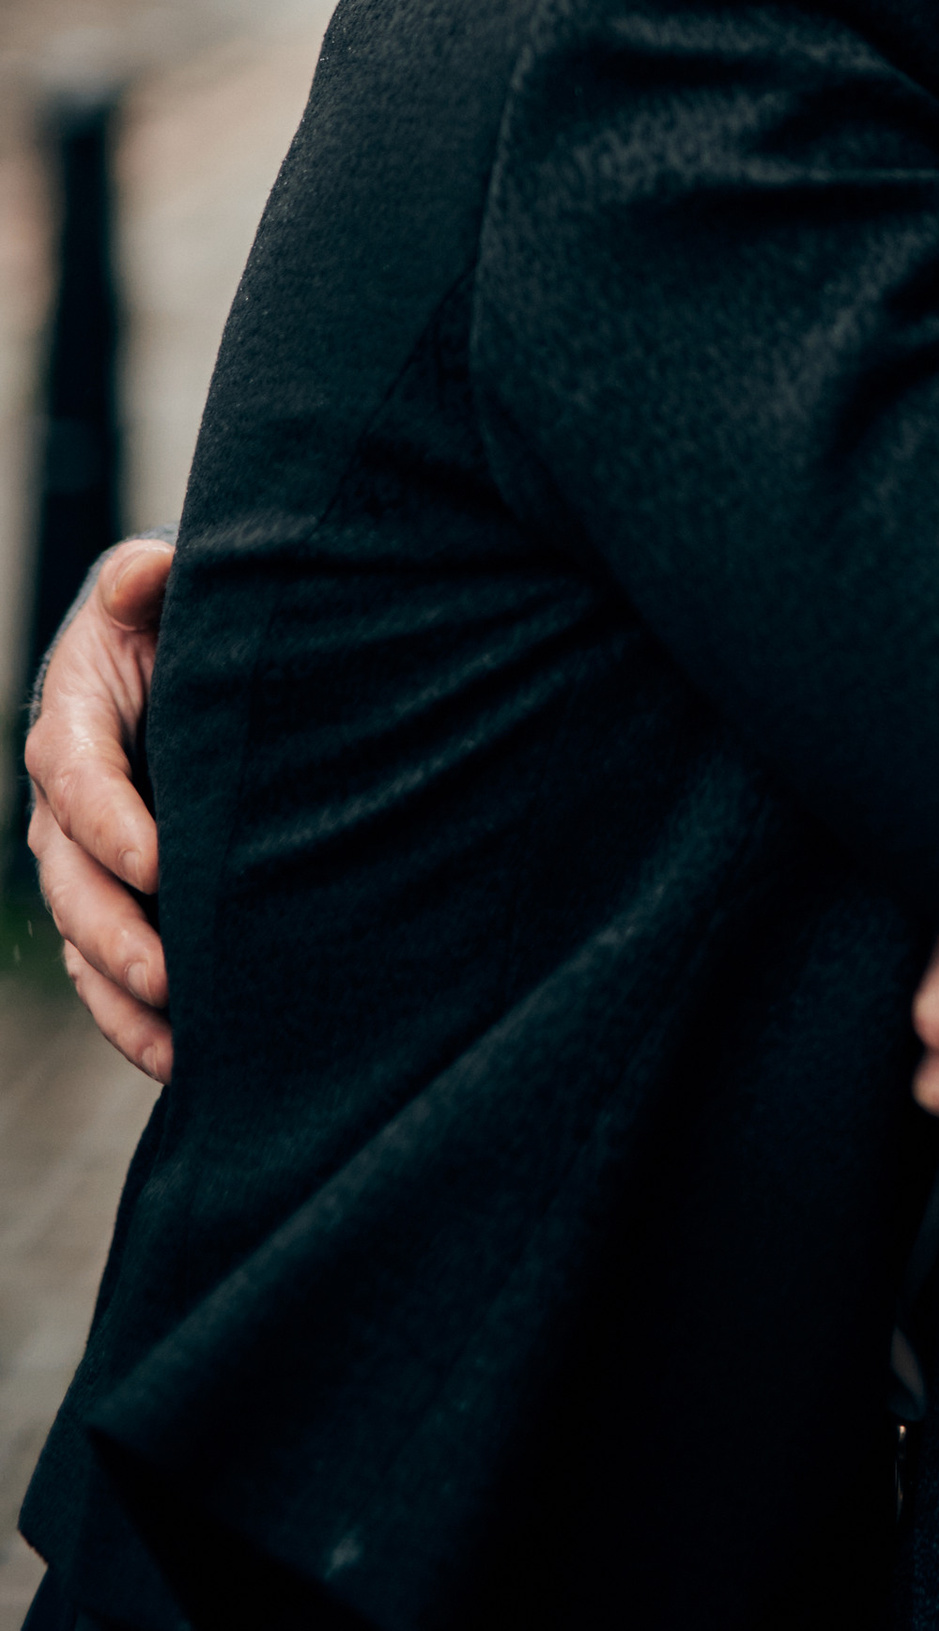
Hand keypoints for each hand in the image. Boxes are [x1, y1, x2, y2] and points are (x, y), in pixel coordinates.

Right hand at [25, 534, 173, 1082]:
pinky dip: (134, 1019)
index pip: (79, 778)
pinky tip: (180, 1060)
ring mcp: (82, 860)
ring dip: (122, 995)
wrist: (173, 654)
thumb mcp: (156, 592)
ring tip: (177, 1043)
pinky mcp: (110, 900)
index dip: (110, 823)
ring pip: (83, 939)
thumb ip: (146, 582)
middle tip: (170, 974)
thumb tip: (148, 570)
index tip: (158, 862)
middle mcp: (64, 804)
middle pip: (72, 879)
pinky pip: (106, 971)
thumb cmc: (172, 620)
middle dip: (115, 933)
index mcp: (72, 723)